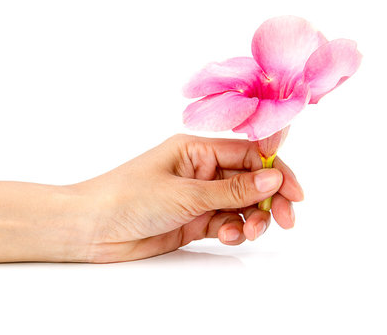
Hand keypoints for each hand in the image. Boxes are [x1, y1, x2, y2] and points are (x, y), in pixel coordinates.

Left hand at [64, 134, 303, 262]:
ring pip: (240, 204)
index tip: (294, 193)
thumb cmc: (127, 197)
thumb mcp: (184, 192)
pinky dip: (232, 230)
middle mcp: (200, 170)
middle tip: (284, 219)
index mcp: (196, 149)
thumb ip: (230, 189)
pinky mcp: (192, 220)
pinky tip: (226, 236)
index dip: (275, 171)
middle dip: (268, 199)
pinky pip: (225, 222)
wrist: (92, 229)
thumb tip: (272, 178)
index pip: (248, 155)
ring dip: (251, 218)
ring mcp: (197, 196)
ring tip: (247, 232)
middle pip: (249, 180)